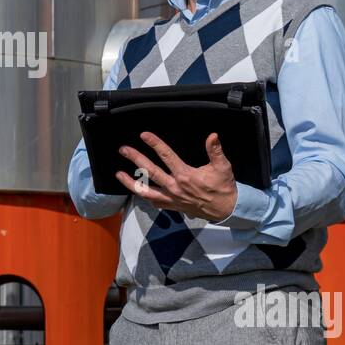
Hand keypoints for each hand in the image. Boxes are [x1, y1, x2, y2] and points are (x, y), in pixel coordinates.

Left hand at [114, 131, 238, 221]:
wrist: (226, 209)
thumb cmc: (223, 187)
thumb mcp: (223, 167)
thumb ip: (215, 151)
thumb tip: (212, 136)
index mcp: (185, 175)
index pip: (166, 156)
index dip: (155, 144)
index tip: (143, 135)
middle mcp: (175, 187)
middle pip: (150, 171)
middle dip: (135, 159)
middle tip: (123, 150)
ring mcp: (171, 198)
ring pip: (146, 191)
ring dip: (131, 183)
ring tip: (119, 174)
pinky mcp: (172, 206)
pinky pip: (154, 202)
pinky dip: (143, 196)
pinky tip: (135, 190)